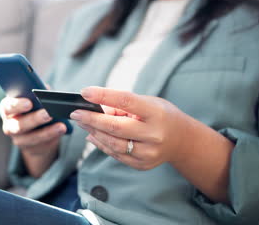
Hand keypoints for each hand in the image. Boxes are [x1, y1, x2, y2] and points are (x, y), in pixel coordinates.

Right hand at [0, 97, 66, 156]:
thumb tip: (47, 92)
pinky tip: (62, 129)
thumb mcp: (34, 97)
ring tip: (61, 125)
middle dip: (34, 119)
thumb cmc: (33, 106)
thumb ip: (37, 93)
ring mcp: (18, 138)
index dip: (17, 105)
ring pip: (31, 137)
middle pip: (19, 124)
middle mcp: (9, 124)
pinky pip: (41, 143)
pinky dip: (52, 136)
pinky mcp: (29, 147)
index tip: (29, 103)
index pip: (8, 107)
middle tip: (48, 113)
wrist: (33, 127)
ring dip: (47, 131)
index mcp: (7, 108)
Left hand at [70, 86, 192, 170]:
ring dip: (93, 132)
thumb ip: (122, 105)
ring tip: (82, 122)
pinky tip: (92, 134)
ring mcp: (149, 153)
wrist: (182, 141)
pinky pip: (115, 154)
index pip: (126, 101)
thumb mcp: (148, 103)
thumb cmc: (161, 115)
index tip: (85, 92)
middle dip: (91, 119)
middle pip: (115, 127)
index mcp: (156, 113)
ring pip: (112, 144)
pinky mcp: (142, 165)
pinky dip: (100, 144)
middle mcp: (154, 135)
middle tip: (75, 112)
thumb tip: (95, 108)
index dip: (103, 96)